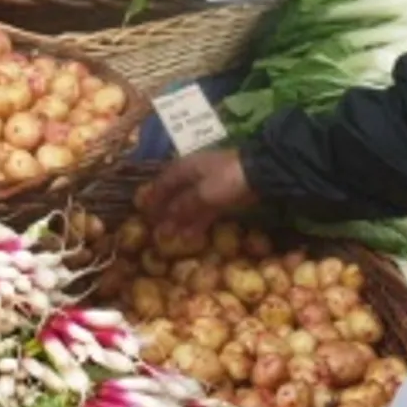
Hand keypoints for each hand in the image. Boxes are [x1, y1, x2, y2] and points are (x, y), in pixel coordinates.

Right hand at [134, 150, 256, 235]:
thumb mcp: (203, 193)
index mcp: (185, 168)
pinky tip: (190, 236)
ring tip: (170, 237)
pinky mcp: (223, 197)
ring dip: (180, 220)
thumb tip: (166, 219)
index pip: (162, 183)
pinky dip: (196, 222)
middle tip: (155, 228)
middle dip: (165, 211)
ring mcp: (209, 186)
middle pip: (174, 194)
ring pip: (189, 204)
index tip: (143, 213)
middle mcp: (194, 175)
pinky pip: (204, 210)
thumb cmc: (227, 178)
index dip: (153, 198)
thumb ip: (184, 206)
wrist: (262, 174)